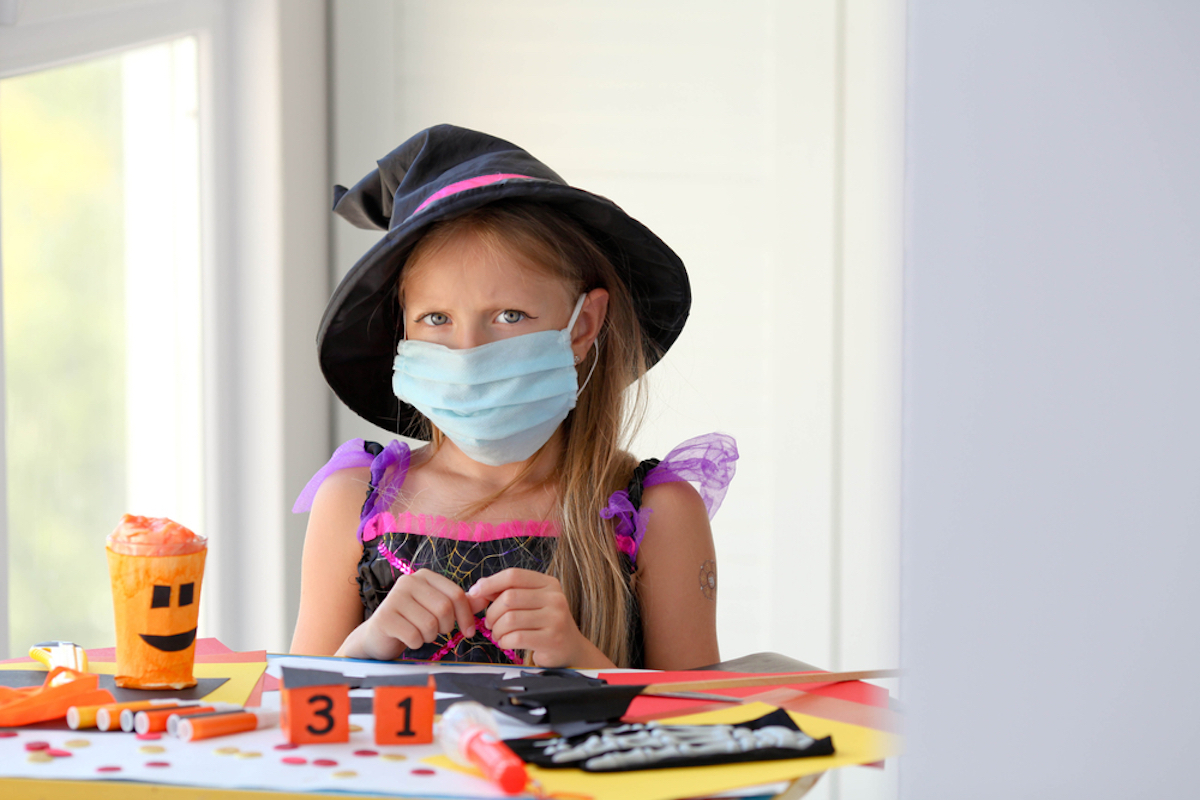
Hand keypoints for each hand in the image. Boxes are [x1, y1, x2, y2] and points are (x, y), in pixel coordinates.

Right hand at [339, 569, 484, 660]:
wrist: (379, 635)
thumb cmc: (413, 620)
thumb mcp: (438, 609)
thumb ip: (461, 603)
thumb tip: (486, 598)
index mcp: (425, 576)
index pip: (456, 594)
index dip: (467, 616)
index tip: (469, 632)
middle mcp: (408, 581)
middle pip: (444, 609)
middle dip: (446, 627)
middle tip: (437, 632)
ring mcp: (394, 598)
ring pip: (430, 624)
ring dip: (430, 636)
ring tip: (420, 633)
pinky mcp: (385, 617)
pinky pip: (414, 636)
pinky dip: (416, 643)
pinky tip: (409, 639)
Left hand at [469, 568, 610, 667]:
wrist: (569, 649)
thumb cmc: (542, 624)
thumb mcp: (528, 603)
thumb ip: (504, 594)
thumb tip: (476, 589)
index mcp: (548, 583)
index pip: (514, 575)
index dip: (490, 583)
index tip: (475, 593)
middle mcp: (555, 597)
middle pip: (509, 598)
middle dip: (492, 613)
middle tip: (490, 624)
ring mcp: (556, 618)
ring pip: (510, 619)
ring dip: (497, 630)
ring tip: (499, 635)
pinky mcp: (552, 639)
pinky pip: (516, 637)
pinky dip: (504, 641)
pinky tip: (506, 643)